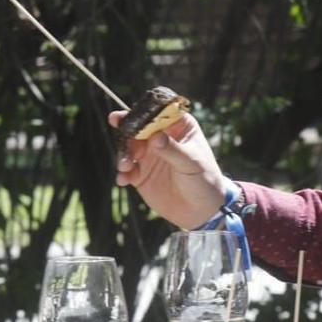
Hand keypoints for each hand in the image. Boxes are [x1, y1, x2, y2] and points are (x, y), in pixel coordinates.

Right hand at [110, 109, 229, 229]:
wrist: (201, 209)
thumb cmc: (204, 179)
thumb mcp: (191, 163)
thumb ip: (173, 150)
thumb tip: (155, 137)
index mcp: (178, 127)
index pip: (158, 113)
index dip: (143, 112)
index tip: (129, 114)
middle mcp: (161, 138)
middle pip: (138, 127)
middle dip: (126, 128)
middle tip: (116, 126)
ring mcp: (149, 156)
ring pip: (129, 148)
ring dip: (123, 154)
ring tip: (124, 167)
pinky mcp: (141, 175)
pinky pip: (126, 170)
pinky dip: (122, 174)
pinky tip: (123, 180)